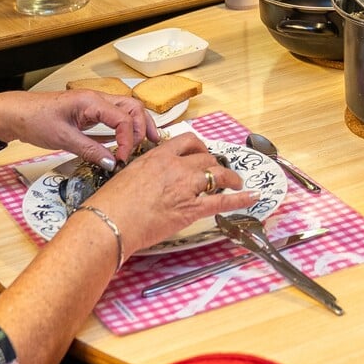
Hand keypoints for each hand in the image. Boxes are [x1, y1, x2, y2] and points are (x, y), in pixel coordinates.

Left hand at [0, 89, 159, 170]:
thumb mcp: (62, 138)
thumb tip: (112, 163)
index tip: (122, 159)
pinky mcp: (88, 112)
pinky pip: (114, 116)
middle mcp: (96, 99)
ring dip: (138, 124)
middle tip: (146, 147)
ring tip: (147, 142)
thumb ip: (90, 150)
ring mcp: (93, 105)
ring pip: (126, 110)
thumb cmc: (34, 120)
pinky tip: (127, 140)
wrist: (14, 114)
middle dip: (143, 126)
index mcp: (91, 101)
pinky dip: (125, 127)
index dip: (128, 140)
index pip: (123, 118)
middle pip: (132, 107)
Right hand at [87, 133, 257, 250]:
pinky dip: (240, 200)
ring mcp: (186, 186)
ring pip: (218, 175)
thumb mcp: (129, 175)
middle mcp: (176, 167)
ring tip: (236, 183)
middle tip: (218, 172)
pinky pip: (222, 201)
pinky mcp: (191, 208)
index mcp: (158, 156)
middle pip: (206, 158)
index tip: (203, 153)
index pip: (187, 141)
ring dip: (230, 179)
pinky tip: (252, 197)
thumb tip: (152, 177)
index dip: (200, 147)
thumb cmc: (112, 204)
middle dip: (215, 165)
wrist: (110, 222)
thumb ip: (146, 171)